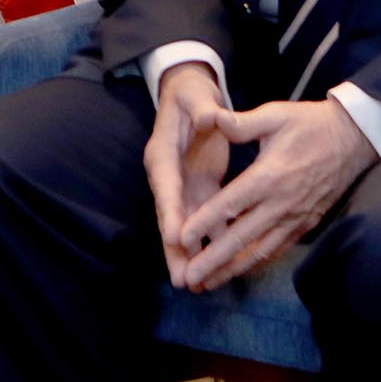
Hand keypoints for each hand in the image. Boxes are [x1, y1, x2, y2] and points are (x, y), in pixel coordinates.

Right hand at [143, 64, 231, 289]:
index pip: (166, 186)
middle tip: (181, 278)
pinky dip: (207, 244)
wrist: (192, 96)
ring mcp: (182, 187)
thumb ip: (204, 109)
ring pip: (184, 227)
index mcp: (163, 154)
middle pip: (170, 217)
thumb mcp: (196, 97)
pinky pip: (202, 223)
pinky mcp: (198, 191)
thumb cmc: (192, 96)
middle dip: (174, 249)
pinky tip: (217, 267)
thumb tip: (210, 117)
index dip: (170, 212)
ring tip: (195, 285)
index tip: (173, 236)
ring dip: (189, 255)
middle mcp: (168, 177)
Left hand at [175, 98, 377, 290]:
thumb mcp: (275, 115)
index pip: (230, 205)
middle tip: (189, 278)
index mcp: (269, 176)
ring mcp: (295, 217)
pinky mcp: (305, 224)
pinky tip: (238, 271)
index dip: (204, 224)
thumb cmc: (310, 124)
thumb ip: (242, 123)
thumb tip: (213, 119)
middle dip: (213, 260)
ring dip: (232, 269)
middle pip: (241, 238)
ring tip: (207, 284)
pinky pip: (277, 249)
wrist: (353, 139)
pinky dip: (255, 263)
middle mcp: (281, 203)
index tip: (181, 240)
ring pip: (259, 251)